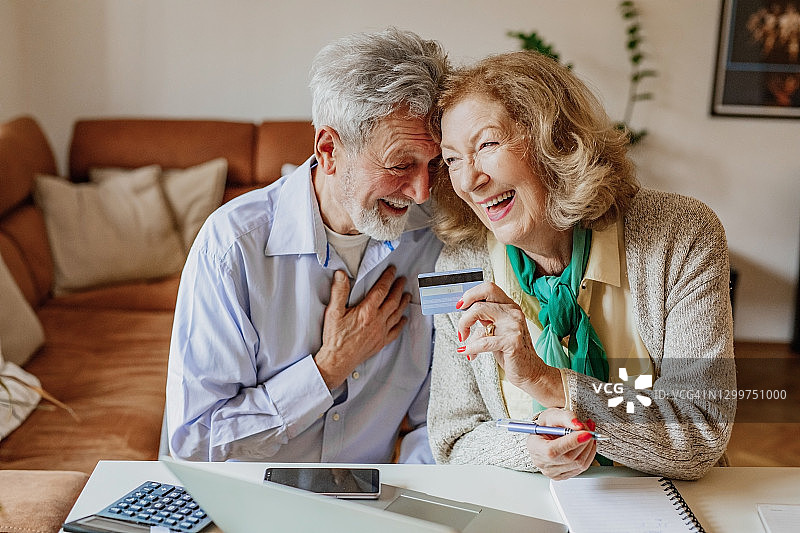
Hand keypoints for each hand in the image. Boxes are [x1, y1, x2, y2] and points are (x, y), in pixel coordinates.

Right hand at [316, 266, 409, 388]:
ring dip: (403, 303)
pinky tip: (403, 319)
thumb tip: (341, 275)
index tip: (392, 271)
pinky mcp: (381, 342)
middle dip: (398, 288)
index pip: (381, 290)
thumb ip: (338, 292)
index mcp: (367, 312)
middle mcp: (377, 321)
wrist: (337, 360)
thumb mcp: (333, 312)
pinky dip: (401, 324)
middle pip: (393, 300)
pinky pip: (395, 331)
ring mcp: (380, 332)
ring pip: (396, 314)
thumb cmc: (335, 339)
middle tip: (402, 280)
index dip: (388, 278)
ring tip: (406, 295)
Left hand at [456, 282, 562, 405]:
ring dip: (465, 328)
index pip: (489, 288)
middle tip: (461, 328)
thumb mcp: (495, 331)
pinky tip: (467, 353)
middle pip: (480, 300)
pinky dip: (471, 348)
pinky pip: (483, 341)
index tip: (460, 306)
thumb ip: (484, 320)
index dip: (471, 294)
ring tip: (464, 341)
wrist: (528, 371)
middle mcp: (513, 312)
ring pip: (479, 314)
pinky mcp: (512, 341)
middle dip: (464, 314)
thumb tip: (463, 313)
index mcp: (509, 306)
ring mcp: (513, 325)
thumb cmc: (510, 352)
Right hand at [525, 408, 595, 479]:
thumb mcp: (552, 415)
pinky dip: (588, 455)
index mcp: (535, 448)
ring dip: (589, 448)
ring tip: (589, 434)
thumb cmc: (546, 426)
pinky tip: (588, 444)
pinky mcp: (563, 476)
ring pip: (578, 464)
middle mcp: (542, 463)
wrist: (545, 434)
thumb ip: (566, 417)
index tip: (587, 433)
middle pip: (569, 458)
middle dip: (584, 442)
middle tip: (589, 429)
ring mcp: (553, 472)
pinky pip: (581, 468)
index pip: (554, 450)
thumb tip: (578, 425)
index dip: (572, 442)